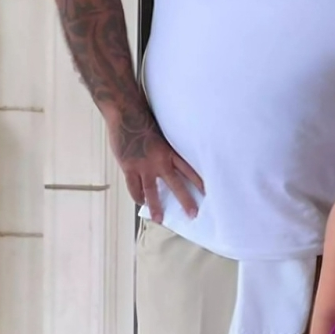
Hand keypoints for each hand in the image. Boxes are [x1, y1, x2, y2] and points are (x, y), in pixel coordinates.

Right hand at [110, 108, 203, 222]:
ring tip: (160, 219)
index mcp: (170, 151)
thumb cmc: (145, 119)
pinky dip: (137, 196)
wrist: (127, 114)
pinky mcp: (129, 167)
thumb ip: (166, 148)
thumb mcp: (162, 133)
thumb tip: (169, 158)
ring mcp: (144, 166)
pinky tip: (141, 203)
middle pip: (176, 184)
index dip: (198, 181)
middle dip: (185, 200)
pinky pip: (134, 187)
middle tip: (193, 214)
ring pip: (153, 191)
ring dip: (157, 206)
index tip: (207, 192)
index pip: (188, 169)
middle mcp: (160, 160)